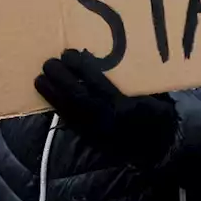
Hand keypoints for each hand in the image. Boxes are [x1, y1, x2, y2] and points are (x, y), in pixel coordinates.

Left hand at [35, 50, 177, 168]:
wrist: (161, 147)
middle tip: (48, 63)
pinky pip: (72, 124)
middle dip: (61, 80)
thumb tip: (115, 59)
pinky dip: (59, 110)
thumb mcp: (152, 93)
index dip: (81, 68)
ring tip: (39, 79)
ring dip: (52, 95)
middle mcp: (108, 120)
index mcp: (125, 105)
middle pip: (78, 98)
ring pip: (70, 113)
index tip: (69, 53)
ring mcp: (98, 133)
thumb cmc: (158, 114)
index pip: (98, 84)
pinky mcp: (92, 140)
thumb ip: (134, 80)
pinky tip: (49, 99)